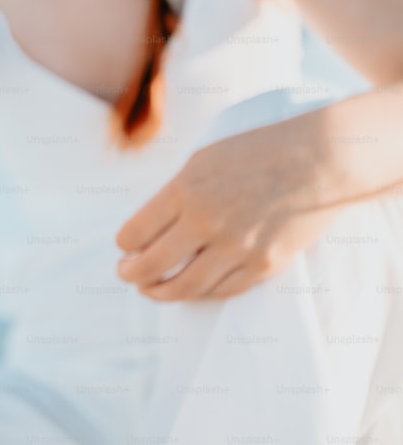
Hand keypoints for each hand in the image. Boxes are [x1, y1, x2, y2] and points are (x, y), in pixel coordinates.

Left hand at [115, 123, 342, 300]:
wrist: (320, 159)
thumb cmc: (257, 151)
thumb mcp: (202, 160)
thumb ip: (173, 194)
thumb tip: (146, 228)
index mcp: (185, 190)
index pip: (135, 232)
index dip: (124, 244)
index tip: (124, 247)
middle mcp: (207, 222)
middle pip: (152, 266)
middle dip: (131, 274)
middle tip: (125, 273)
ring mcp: (237, 247)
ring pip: (185, 287)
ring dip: (160, 292)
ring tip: (150, 288)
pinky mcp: (264, 264)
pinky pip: (222, 290)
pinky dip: (200, 293)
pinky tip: (189, 287)